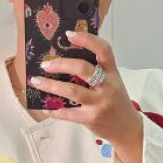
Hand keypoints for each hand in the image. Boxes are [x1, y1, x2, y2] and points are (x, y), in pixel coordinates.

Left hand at [30, 31, 142, 150]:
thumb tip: (66, 60)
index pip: (103, 50)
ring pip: (71, 90)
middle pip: (83, 69)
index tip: (69, 34)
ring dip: (50, 85)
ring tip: (36, 81)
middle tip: (45, 64)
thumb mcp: (112, 82)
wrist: (126, 128)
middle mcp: (107, 86)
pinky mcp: (91, 118)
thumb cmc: (115, 101)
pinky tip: (45, 107)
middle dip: (61, 64)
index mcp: (112, 73)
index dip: (87, 39)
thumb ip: (96, 71)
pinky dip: (53, 110)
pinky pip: (68, 113)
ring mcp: (99, 103)